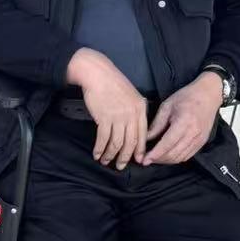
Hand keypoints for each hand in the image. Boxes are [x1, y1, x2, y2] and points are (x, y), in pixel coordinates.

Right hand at [67, 48, 147, 168]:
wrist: (97, 74)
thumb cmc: (112, 84)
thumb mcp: (130, 95)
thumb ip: (134, 111)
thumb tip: (132, 128)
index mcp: (140, 109)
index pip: (143, 134)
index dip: (139, 150)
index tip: (137, 160)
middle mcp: (132, 114)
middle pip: (131, 142)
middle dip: (125, 157)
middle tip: (120, 166)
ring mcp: (118, 116)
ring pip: (117, 143)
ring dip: (110, 155)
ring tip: (105, 161)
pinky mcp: (104, 117)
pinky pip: (103, 138)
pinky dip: (99, 148)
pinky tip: (96, 154)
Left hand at [142, 72, 225, 165]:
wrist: (209, 95)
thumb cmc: (187, 97)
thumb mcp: (167, 106)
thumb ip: (156, 124)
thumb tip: (145, 139)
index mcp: (183, 122)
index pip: (167, 144)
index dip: (154, 154)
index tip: (144, 160)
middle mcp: (193, 133)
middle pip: (173, 154)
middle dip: (158, 159)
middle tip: (146, 159)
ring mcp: (199, 139)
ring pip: (179, 158)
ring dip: (166, 161)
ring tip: (155, 158)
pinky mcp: (202, 142)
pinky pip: (187, 156)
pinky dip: (175, 158)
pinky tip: (167, 155)